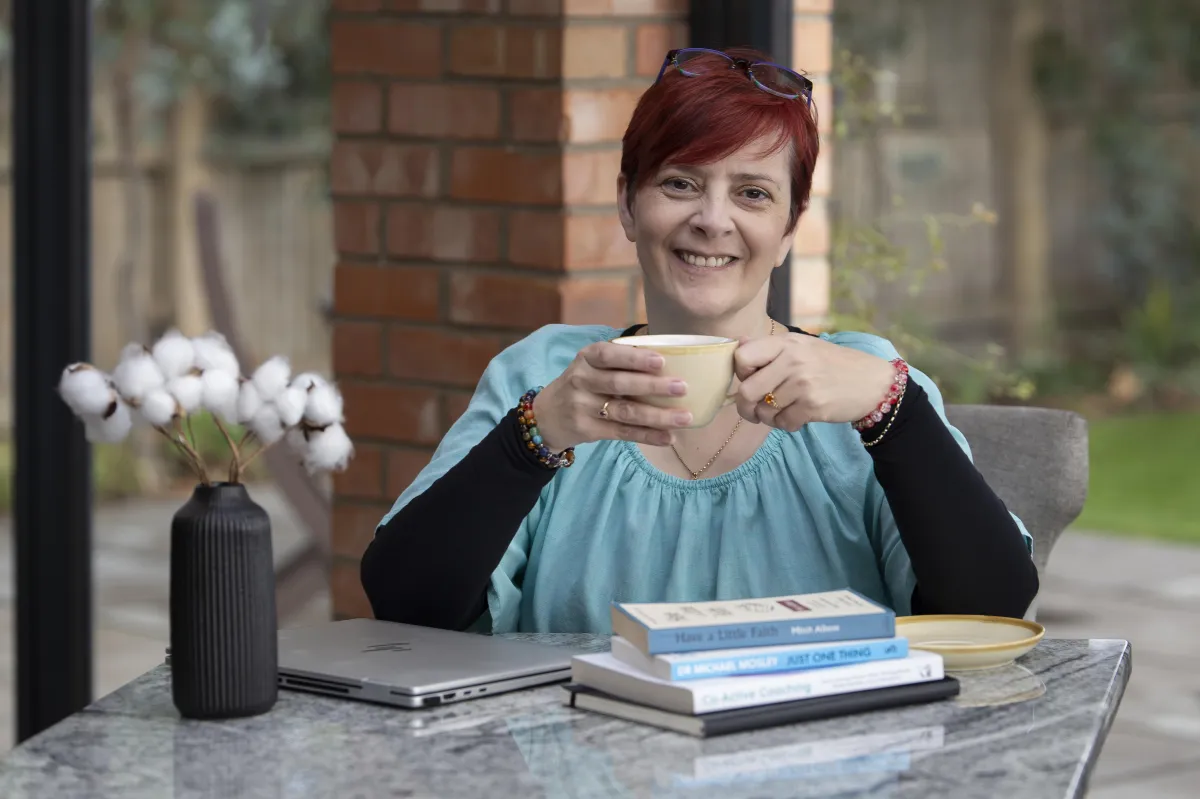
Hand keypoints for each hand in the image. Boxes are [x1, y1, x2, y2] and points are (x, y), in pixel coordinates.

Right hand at [532, 342, 694, 450]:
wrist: (546, 416)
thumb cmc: (581, 384)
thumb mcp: (590, 365)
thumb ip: (619, 360)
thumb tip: (670, 356)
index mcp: (586, 358)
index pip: (609, 354)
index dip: (635, 358)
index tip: (661, 361)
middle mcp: (582, 380)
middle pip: (620, 384)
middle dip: (653, 386)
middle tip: (682, 387)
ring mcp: (583, 407)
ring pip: (626, 412)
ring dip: (658, 415)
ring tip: (685, 417)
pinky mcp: (588, 430)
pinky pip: (623, 433)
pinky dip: (648, 435)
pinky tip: (668, 437)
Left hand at [732, 334, 896, 431]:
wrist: (873, 382)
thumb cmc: (833, 364)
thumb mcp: (803, 346)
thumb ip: (770, 348)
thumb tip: (738, 344)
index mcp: (787, 342)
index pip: (742, 356)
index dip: (740, 373)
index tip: (750, 379)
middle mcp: (792, 360)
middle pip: (747, 391)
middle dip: (746, 406)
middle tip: (754, 410)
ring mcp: (803, 384)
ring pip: (764, 411)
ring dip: (769, 418)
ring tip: (783, 411)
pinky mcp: (813, 406)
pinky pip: (783, 424)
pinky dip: (786, 425)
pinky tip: (797, 417)